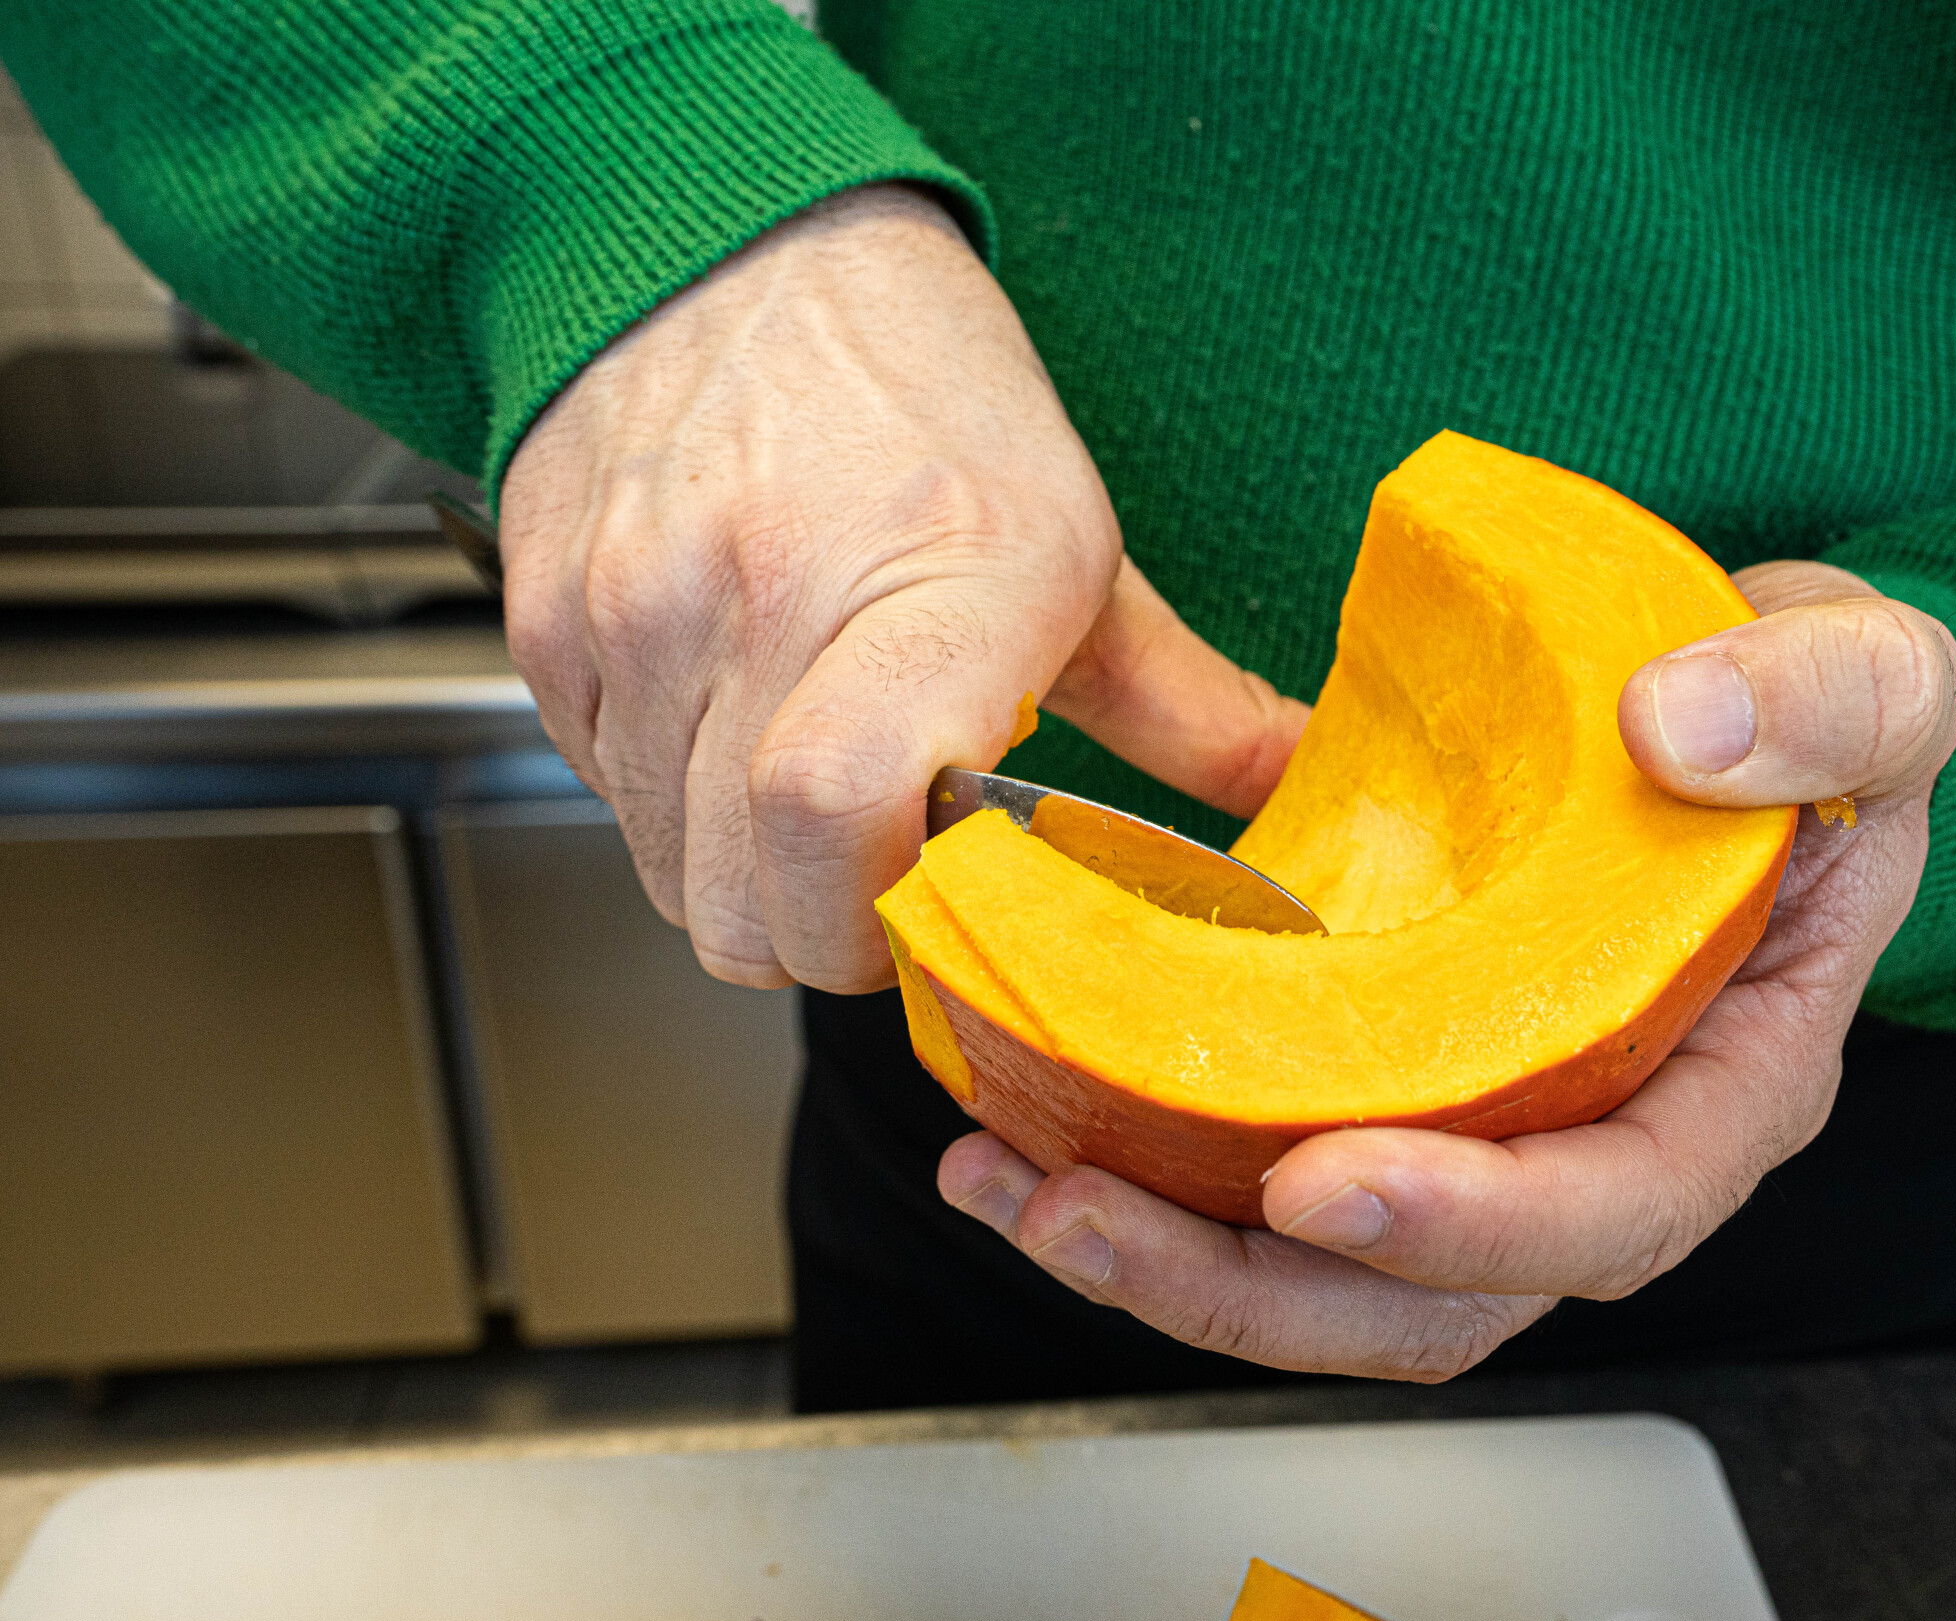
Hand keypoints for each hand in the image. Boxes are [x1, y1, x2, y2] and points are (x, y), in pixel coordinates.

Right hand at [500, 184, 1306, 991]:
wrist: (730, 246)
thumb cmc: (917, 392)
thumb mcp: (1078, 545)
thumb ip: (1183, 704)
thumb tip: (1295, 784)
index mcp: (932, 584)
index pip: (840, 820)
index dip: (882, 924)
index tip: (936, 911)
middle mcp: (762, 600)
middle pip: (745, 912)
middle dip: (822, 929)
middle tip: (883, 855)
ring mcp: (636, 614)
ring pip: (669, 878)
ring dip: (745, 868)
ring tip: (810, 760)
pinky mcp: (549, 623)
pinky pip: (606, 798)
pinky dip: (673, 798)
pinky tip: (733, 709)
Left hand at [937, 560, 1955, 1377]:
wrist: (1736, 702)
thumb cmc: (1818, 719)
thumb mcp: (1881, 675)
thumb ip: (1831, 697)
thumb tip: (1678, 733)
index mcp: (1730, 1082)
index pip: (1614, 1209)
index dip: (1472, 1224)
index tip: (1324, 1184)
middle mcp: (1601, 1141)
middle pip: (1435, 1300)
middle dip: (1255, 1289)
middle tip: (1089, 1216)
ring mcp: (1486, 1123)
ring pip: (1330, 1270)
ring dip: (1168, 1256)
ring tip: (1018, 1187)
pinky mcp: (1392, 1077)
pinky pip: (1269, 1161)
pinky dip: (1150, 1160)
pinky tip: (1027, 1121)